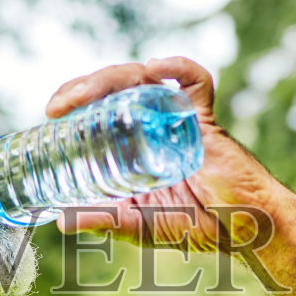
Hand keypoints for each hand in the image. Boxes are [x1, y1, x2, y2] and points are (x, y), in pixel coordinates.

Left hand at [44, 57, 281, 251]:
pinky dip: (179, 67)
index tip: (50, 114)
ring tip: (81, 95)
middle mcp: (156, 123)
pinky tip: (157, 66)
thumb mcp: (140, 224)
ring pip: (143, 80)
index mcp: (138, 142)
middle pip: (116, 88)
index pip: (102, 107)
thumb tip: (62, 223)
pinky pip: (196, 82)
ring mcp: (180, 118)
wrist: (245, 229)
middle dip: (83, 88)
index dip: (75, 101)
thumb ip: (106, 220)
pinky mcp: (207, 119)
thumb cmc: (199, 226)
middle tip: (55, 108)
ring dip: (108, 79)